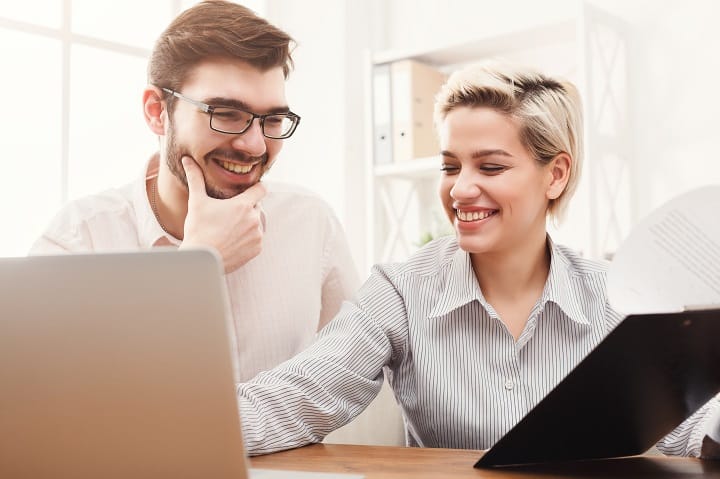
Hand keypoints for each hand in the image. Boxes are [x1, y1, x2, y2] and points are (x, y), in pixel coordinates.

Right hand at [179, 156, 265, 272]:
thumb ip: (195, 179)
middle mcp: (254, 219)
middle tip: (228, 214)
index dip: (255, 188)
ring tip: (227, 229)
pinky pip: (256, 239)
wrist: (201, 259)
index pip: (261, 189)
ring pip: (256, 223)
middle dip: (245, 208)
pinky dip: (247, 238)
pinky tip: (232, 240)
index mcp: (243, 205)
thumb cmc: (198, 230)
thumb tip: (187, 160)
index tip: (247, 191)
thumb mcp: (197, 202)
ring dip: (246, 223)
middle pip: (256, 206)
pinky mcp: (257, 249)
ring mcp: (257, 235)